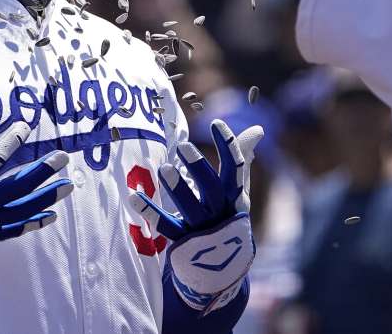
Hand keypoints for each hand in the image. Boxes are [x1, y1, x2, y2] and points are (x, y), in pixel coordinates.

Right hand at [0, 103, 70, 261]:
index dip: (12, 141)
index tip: (25, 126)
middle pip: (18, 186)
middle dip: (43, 171)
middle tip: (63, 157)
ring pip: (22, 209)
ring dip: (47, 197)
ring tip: (69, 185)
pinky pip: (14, 228)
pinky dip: (33, 222)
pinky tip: (51, 215)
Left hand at [129, 120, 264, 313]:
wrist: (226, 267)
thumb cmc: (230, 217)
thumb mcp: (239, 190)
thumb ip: (243, 159)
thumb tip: (258, 129)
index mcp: (235, 197)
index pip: (235, 168)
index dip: (228, 145)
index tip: (215, 123)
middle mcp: (220, 212)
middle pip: (212, 189)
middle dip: (199, 168)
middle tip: (183, 146)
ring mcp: (202, 229)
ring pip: (190, 208)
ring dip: (177, 188)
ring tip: (164, 168)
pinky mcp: (184, 243)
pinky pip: (166, 227)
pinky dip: (150, 212)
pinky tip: (133, 197)